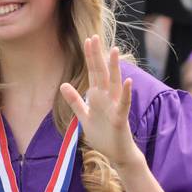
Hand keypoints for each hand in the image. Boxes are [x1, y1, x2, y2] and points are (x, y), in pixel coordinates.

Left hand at [59, 35, 141, 170]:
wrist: (117, 154)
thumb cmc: (103, 135)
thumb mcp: (84, 116)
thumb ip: (75, 100)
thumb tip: (63, 84)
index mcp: (98, 96)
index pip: (93, 73)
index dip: (90, 57)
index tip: (88, 40)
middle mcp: (107, 98)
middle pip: (102, 73)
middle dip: (98, 56)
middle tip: (94, 37)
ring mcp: (115, 107)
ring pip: (114, 84)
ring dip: (114, 68)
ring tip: (114, 51)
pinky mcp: (120, 118)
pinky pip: (123, 104)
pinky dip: (125, 92)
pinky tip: (127, 81)